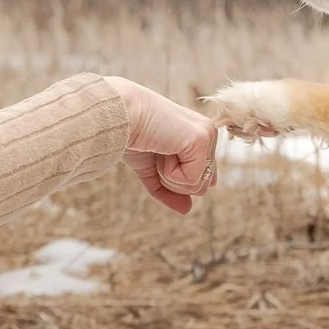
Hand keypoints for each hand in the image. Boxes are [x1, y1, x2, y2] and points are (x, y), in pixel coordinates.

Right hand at [105, 76, 219, 214]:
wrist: (120, 118)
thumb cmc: (131, 137)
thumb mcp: (151, 169)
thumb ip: (168, 190)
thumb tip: (187, 210)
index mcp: (199, 139)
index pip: (202, 178)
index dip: (176, 180)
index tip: (159, 155)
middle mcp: (208, 135)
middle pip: (201, 187)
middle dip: (172, 180)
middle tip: (157, 153)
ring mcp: (208, 136)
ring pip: (199, 186)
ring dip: (170, 176)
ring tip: (159, 149)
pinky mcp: (201, 139)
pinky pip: (192, 179)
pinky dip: (170, 173)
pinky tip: (162, 149)